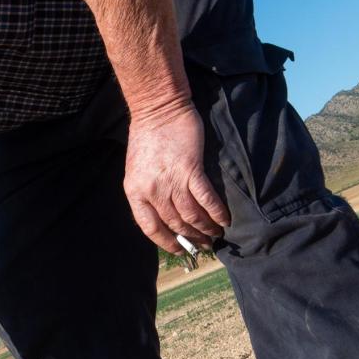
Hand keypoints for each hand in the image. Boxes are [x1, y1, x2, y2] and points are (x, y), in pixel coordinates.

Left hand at [124, 101, 229, 254]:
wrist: (158, 109)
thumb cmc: (147, 136)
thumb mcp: (137, 169)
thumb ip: (147, 191)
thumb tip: (164, 214)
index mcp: (135, 192)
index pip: (150, 228)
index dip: (167, 242)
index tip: (179, 250)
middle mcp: (152, 191)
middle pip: (175, 224)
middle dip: (191, 238)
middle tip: (204, 245)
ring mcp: (171, 181)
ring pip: (192, 216)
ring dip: (206, 229)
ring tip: (215, 235)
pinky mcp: (191, 170)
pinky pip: (206, 199)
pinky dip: (216, 212)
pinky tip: (224, 220)